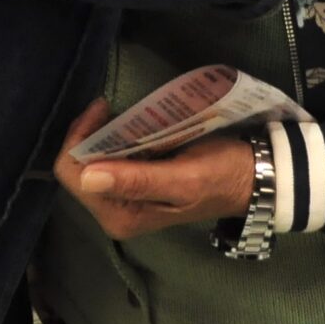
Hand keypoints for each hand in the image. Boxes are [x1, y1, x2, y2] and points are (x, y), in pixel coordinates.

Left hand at [52, 101, 257, 240]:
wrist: (251, 178)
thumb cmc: (221, 176)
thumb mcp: (183, 178)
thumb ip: (137, 180)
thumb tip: (88, 178)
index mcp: (121, 215)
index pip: (73, 174)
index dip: (81, 138)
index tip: (105, 108)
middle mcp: (115, 212)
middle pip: (77, 167)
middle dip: (92, 135)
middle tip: (114, 108)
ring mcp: (123, 200)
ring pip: (91, 161)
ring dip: (104, 135)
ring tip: (125, 115)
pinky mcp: (133, 187)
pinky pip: (109, 160)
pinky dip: (116, 140)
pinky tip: (133, 127)